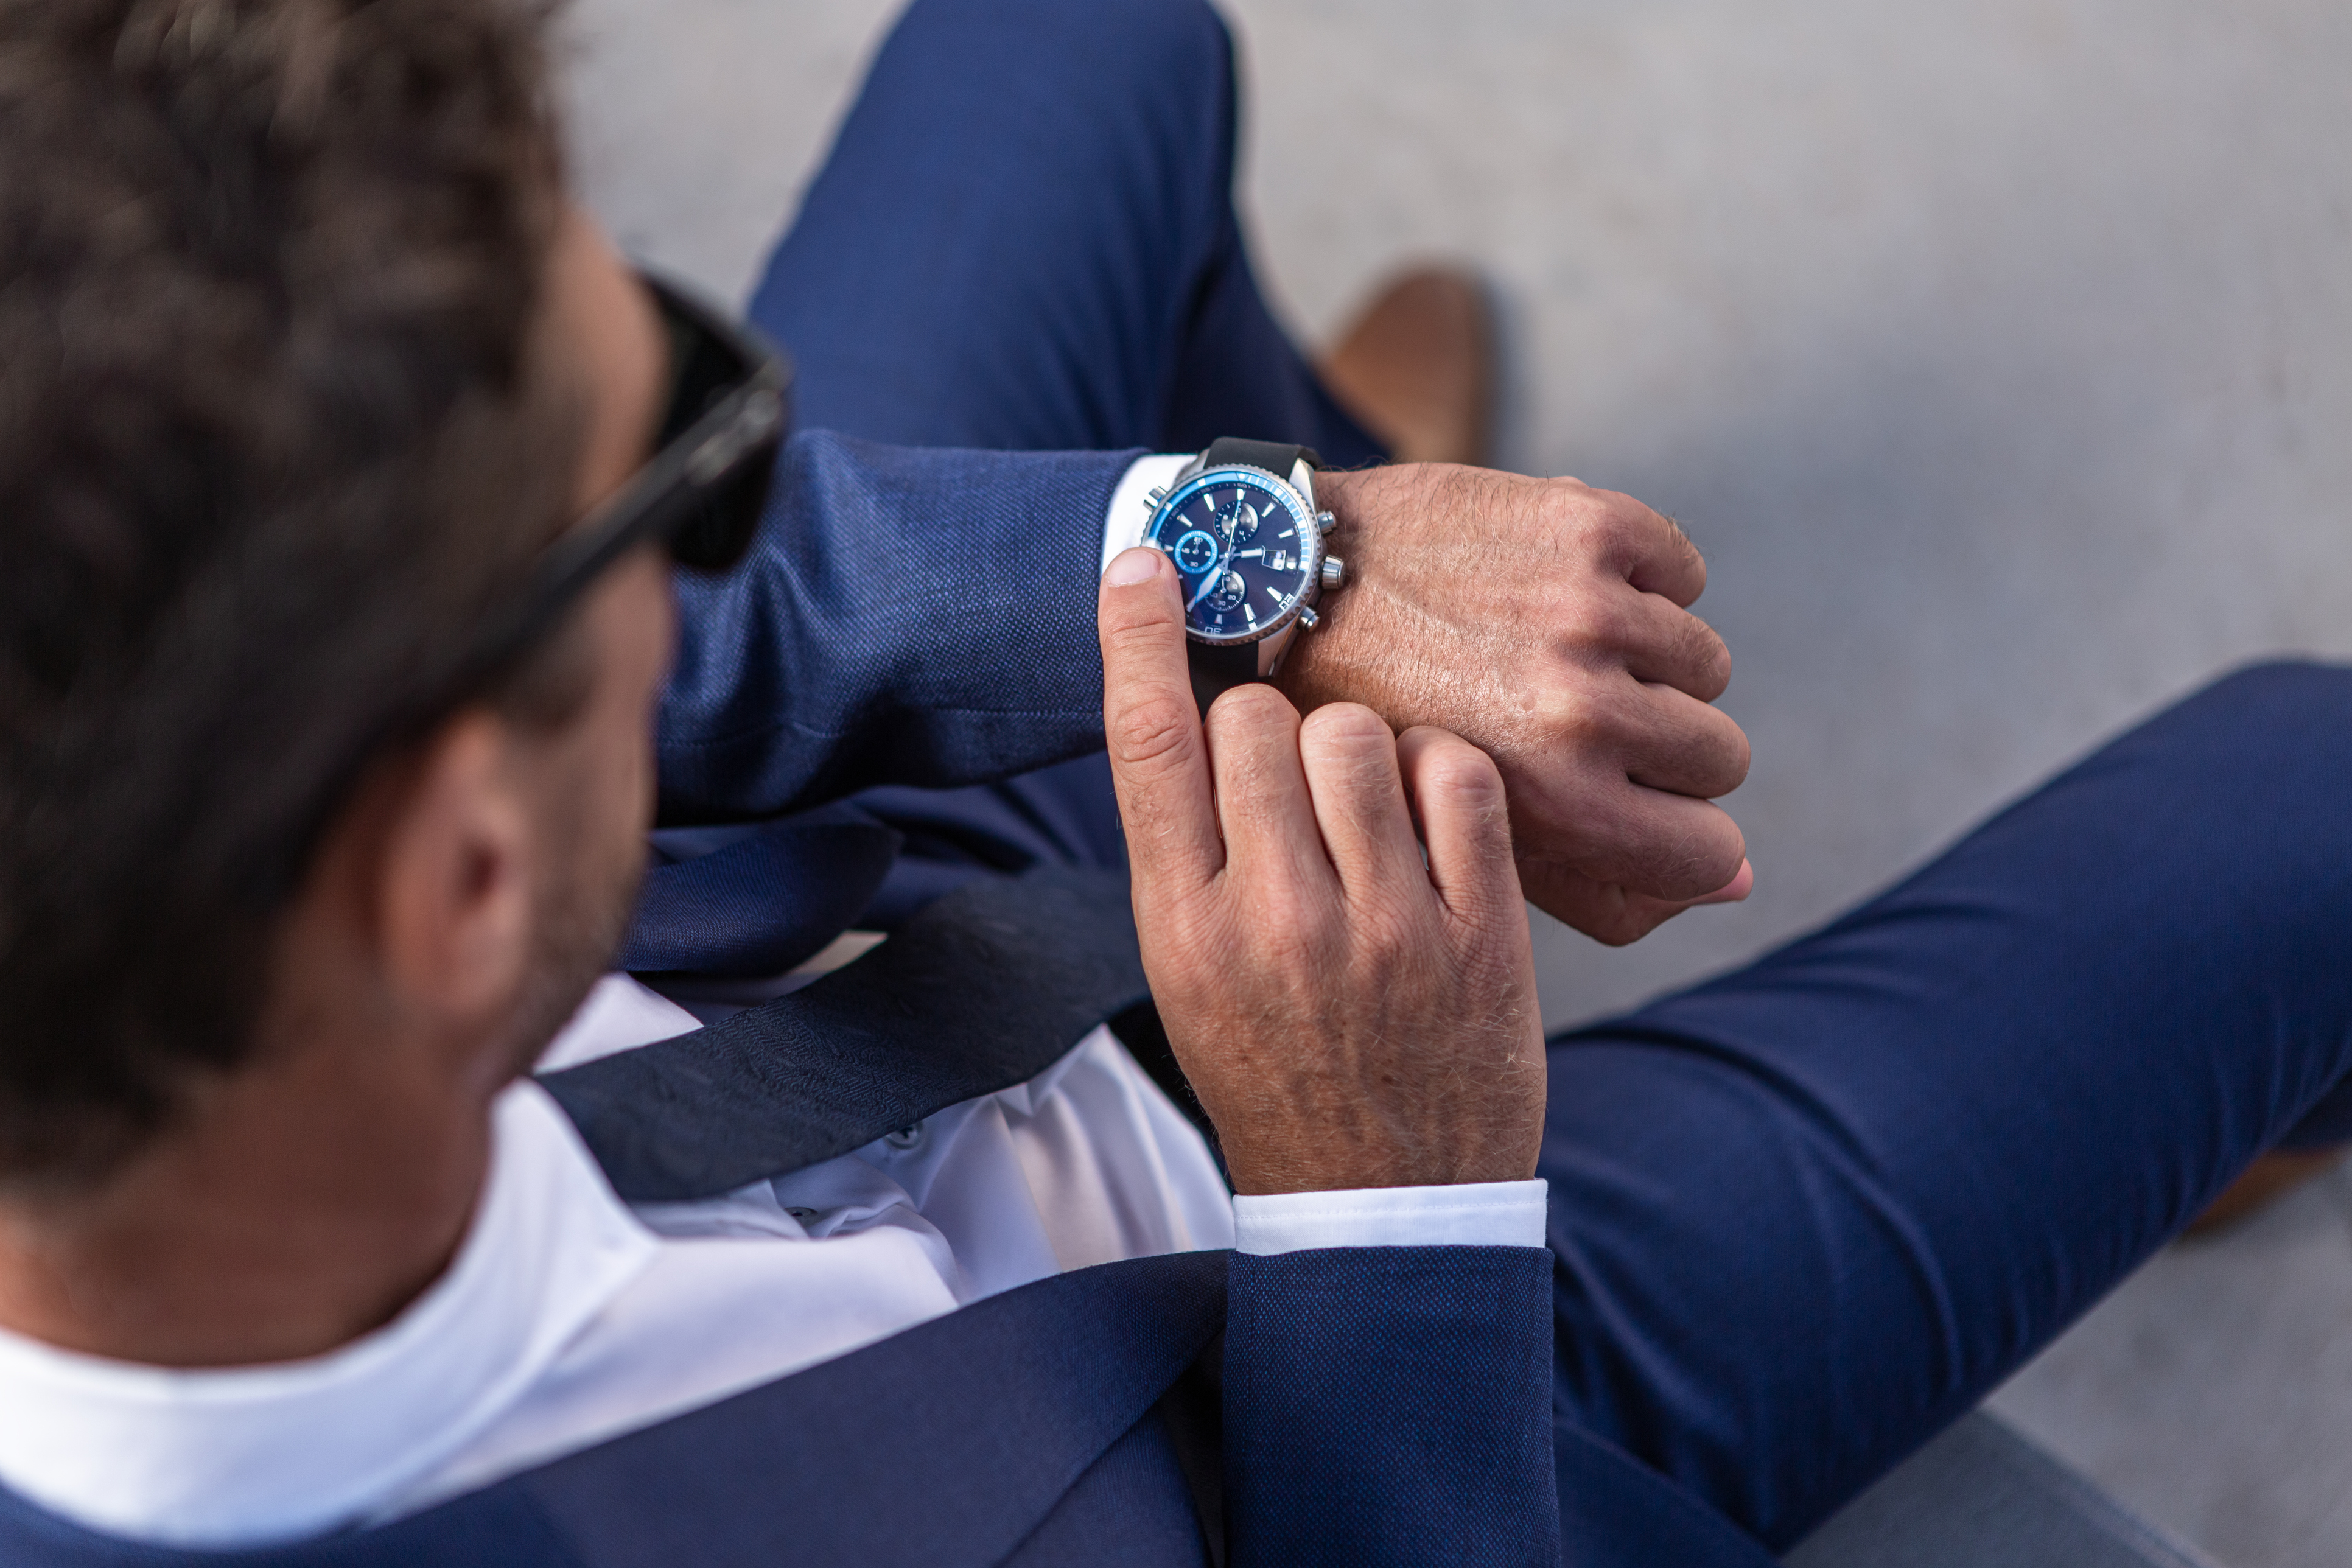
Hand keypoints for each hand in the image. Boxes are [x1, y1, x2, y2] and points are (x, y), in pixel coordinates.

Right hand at [1099, 546, 1544, 1193]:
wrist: (1382, 1204)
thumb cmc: (1274, 1070)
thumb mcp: (1190, 974)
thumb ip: (1191, 848)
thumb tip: (1205, 704)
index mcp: (1185, 932)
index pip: (1149, 743)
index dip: (1139, 635)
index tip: (1147, 560)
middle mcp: (1276, 923)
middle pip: (1258, 721)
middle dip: (1270, 725)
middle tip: (1288, 787)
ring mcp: (1386, 931)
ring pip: (1359, 735)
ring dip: (1359, 749)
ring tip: (1363, 814)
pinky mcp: (1480, 936)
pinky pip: (1459, 779)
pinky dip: (1443, 779)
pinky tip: (1429, 825)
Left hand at [1278, 463, 1753, 944]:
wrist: (1288, 590)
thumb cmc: (1375, 730)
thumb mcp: (1463, 844)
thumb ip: (1603, 886)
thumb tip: (1736, 883)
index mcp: (1556, 801)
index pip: (1709, 849)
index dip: (1680, 835)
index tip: (1636, 809)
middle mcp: (1582, 710)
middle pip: (1720, 755)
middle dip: (1664, 749)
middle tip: (1585, 726)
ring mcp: (1588, 613)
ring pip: (1707, 663)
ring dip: (1650, 663)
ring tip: (1559, 656)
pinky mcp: (1586, 527)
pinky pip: (1684, 571)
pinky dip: (1644, 580)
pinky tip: (1566, 592)